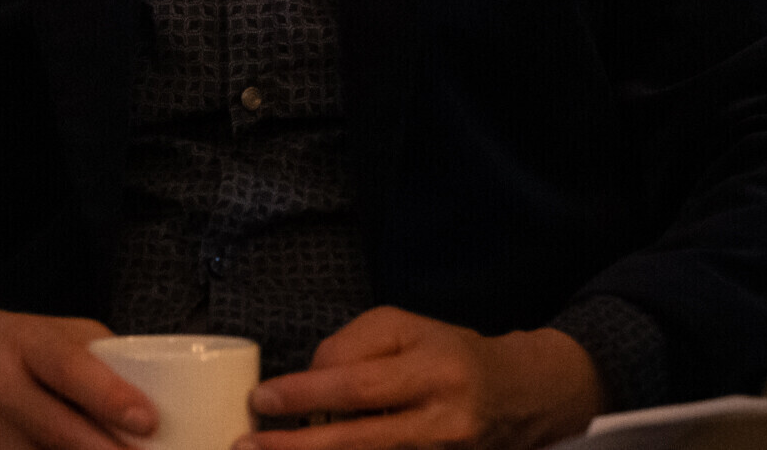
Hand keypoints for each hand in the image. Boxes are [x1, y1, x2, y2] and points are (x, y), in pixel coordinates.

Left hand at [241, 307, 603, 449]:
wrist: (519, 395)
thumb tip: (308, 384)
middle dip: (298, 447)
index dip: (306, 396)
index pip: (359, 387)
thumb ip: (353, 348)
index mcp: (433, 372)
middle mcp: (442, 422)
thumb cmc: (449, 353)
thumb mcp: (404, 328)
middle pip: (359, 442)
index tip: (262, 400)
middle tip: (247, 445)